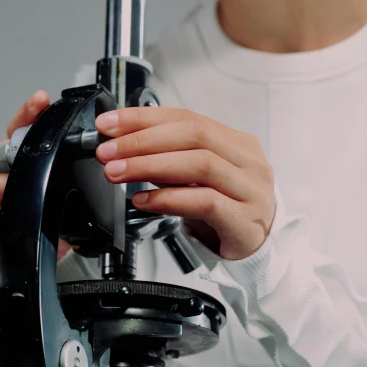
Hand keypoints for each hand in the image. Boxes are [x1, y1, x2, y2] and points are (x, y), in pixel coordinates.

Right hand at [0, 90, 70, 258]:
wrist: (67, 250)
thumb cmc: (67, 212)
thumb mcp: (72, 181)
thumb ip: (68, 157)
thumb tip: (80, 133)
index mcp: (21, 160)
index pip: (17, 129)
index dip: (27, 114)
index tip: (40, 101)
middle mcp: (2, 177)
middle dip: (9, 160)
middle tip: (32, 166)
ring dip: (5, 189)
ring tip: (28, 194)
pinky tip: (17, 216)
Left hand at [94, 107, 275, 259]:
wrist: (258, 249)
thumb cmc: (227, 209)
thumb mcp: (200, 178)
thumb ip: (172, 159)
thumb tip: (122, 146)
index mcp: (237, 143)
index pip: (187, 118)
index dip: (144, 118)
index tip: (110, 124)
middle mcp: (248, 161)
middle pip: (193, 135)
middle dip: (143, 140)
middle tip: (108, 151)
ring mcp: (251, 190)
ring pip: (199, 164)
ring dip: (150, 166)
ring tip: (118, 172)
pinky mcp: (245, 220)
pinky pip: (204, 202)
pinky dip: (168, 198)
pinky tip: (144, 201)